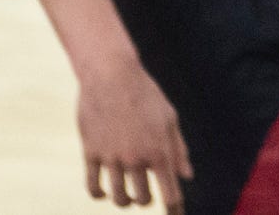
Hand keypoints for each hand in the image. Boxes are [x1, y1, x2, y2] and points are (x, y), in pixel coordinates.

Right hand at [76, 54, 190, 208]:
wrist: (112, 77)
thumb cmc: (146, 96)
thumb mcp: (170, 120)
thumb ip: (179, 150)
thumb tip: (186, 176)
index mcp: (160, 151)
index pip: (169, 192)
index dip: (174, 209)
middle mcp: (136, 158)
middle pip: (143, 198)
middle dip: (147, 200)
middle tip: (147, 195)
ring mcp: (112, 158)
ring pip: (118, 197)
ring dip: (124, 201)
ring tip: (128, 196)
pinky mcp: (91, 153)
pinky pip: (93, 186)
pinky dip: (99, 194)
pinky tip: (104, 193)